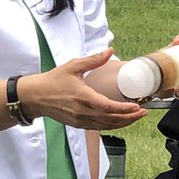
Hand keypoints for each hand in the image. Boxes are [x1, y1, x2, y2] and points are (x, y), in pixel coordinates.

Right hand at [21, 49, 146, 129]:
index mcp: (84, 97)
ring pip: (106, 126)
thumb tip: (109, 50)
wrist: (35, 96)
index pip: (108, 107)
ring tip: (135, 117)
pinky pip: (98, 128)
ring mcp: (80, 120)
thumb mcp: (73, 66)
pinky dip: (111, 126)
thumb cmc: (53, 80)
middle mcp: (83, 112)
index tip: (137, 107)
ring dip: (122, 123)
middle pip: (111, 120)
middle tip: (143, 112)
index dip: (124, 109)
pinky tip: (119, 121)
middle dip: (129, 118)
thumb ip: (93, 60)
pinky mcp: (78, 124)